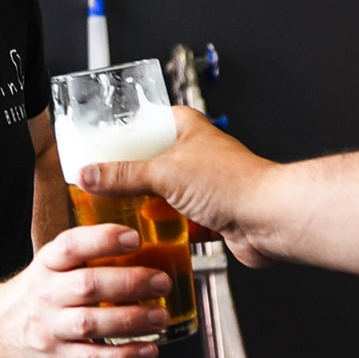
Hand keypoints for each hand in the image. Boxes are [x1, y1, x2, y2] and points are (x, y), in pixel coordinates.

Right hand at [0, 222, 171, 357]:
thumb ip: (85, 252)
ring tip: (160, 316)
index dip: (102, 239)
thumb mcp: (50, 265)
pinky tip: (149, 350)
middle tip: (161, 281)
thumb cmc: (38, 293)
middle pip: (87, 285)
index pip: (70, 245)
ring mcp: (50, 328)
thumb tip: (138, 228)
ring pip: (91, 324)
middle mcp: (46, 294)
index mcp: (46, 265)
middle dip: (129, 282)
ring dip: (131, 320)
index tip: (134, 236)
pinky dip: (125, 357)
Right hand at [78, 106, 279, 268]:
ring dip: (146, 204)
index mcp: (187, 128)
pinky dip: (164, 229)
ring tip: (116, 211)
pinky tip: (144, 237)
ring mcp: (205, 185)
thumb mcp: (163, 174)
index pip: (150, 120)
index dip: (126, 130)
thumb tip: (88, 175)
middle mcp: (197, 153)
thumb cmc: (233, 183)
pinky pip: (180, 221)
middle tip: (102, 182)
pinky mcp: (211, 214)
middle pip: (153, 160)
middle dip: (130, 174)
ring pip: (165, 192)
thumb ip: (122, 176)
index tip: (100, 142)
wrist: (270, 220)